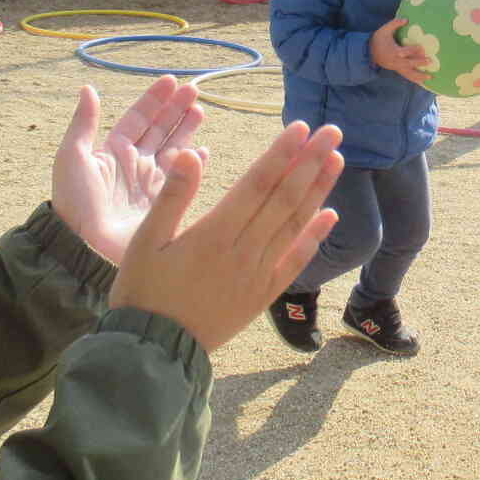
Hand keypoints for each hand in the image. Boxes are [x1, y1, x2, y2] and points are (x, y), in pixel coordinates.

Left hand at [51, 77, 208, 263]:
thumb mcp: (72, 157)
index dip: (154, 99)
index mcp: (113, 151)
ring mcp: (150, 183)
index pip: (138, 118)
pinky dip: (195, 163)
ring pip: (174, 148)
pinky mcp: (163, 202)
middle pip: (160, 130)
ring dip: (187, 130)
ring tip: (200, 110)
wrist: (86, 246)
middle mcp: (134, 164)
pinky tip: (204, 150)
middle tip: (194, 90)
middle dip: (176, 109)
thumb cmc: (75, 202)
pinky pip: (183, 176)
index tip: (170, 80)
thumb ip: (84, 123)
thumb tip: (88, 88)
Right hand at [109, 122, 345, 351]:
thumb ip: (172, 196)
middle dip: (310, 162)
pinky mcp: (262, 296)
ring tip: (336, 160)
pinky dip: (314, 238)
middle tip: (332, 132)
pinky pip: (295, 262)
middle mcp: (244, 252)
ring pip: (295, 225)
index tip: (301, 128)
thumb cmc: (143, 292)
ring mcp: (257, 275)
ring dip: (318, 191)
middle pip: (284, 199)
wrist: (156, 351)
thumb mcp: (145, 241)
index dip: (281, 154)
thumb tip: (189, 152)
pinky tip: (330, 215)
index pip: (257, 184)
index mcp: (214, 234)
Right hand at [370, 16, 435, 86]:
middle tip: (430, 61)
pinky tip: (423, 82)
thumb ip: (395, 24)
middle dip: (420, 63)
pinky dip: (415, 79)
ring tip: (430, 77)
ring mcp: (396, 67)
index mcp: (394, 51)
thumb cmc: (378, 39)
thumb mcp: (385, 30)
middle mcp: (396, 61)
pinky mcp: (397, 70)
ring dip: (419, 76)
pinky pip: (407, 76)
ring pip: (409, 73)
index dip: (413, 50)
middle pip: (409, 63)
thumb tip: (406, 19)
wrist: (369, 52)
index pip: (405, 51)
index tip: (422, 47)